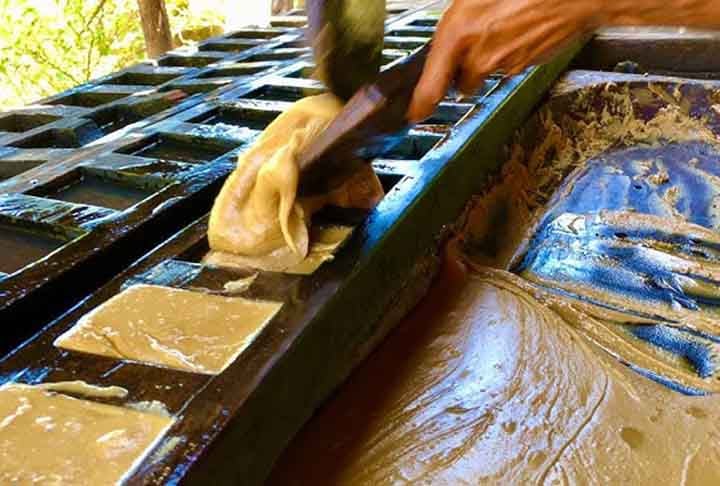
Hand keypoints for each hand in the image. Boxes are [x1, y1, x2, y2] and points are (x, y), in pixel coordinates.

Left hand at [408, 0, 602, 121]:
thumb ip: (456, 22)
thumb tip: (448, 36)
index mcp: (458, 33)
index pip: (431, 85)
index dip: (421, 104)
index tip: (415, 114)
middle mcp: (478, 55)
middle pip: (461, 83)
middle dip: (462, 71)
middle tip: (472, 44)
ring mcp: (504, 64)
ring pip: (485, 73)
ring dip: (487, 61)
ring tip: (500, 29)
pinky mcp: (524, 66)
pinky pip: (507, 66)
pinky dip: (508, 54)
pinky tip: (517, 30)